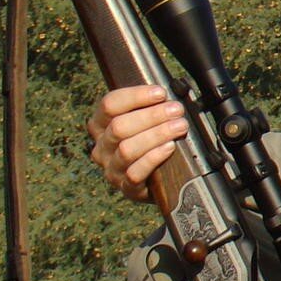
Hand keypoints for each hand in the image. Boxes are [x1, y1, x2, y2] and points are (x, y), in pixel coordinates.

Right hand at [88, 85, 188, 202]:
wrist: (158, 181)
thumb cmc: (151, 143)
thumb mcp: (145, 122)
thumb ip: (149, 106)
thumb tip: (167, 93)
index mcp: (101, 125)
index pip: (109, 104)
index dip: (136, 96)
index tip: (161, 93)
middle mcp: (101, 147)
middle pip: (119, 126)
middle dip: (152, 116)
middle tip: (176, 110)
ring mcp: (112, 169)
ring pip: (127, 149)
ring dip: (157, 134)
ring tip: (179, 126)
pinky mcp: (126, 188)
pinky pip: (135, 173)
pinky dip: (154, 158)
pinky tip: (169, 147)